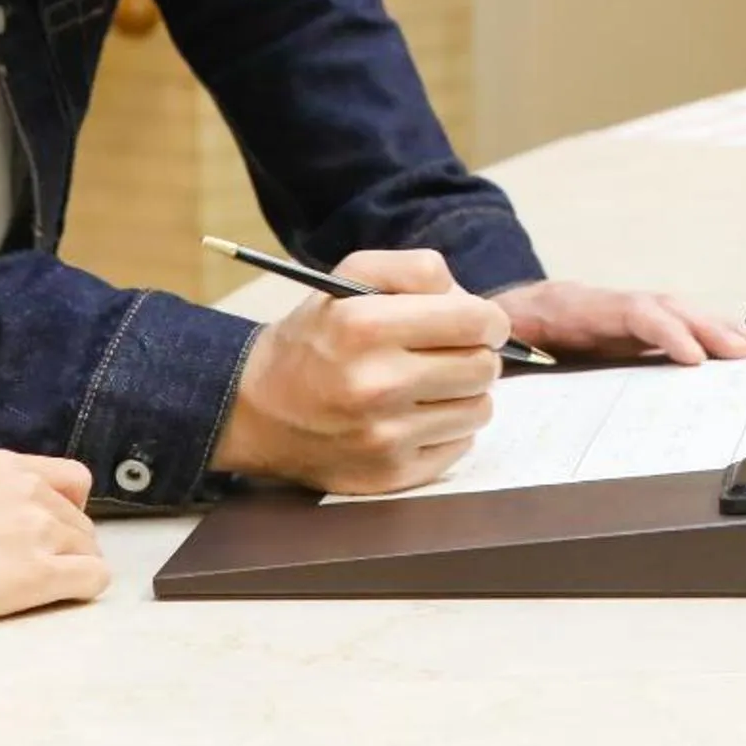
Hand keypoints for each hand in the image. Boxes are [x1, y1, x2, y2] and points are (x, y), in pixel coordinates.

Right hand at [0, 436, 108, 638]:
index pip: (69, 483)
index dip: (59, 516)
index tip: (39, 541)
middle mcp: (26, 489)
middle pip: (80, 522)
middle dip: (67, 550)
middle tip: (37, 579)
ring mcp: (35, 529)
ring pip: (90, 549)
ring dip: (72, 572)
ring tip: (41, 597)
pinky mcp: (36, 572)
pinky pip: (93, 578)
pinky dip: (82, 592)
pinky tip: (55, 603)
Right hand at [210, 249, 508, 494]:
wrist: (256, 409)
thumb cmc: (314, 338)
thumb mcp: (350, 279)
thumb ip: (417, 271)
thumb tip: (473, 302)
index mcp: (365, 327)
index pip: (473, 321)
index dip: (489, 319)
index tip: (482, 323)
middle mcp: (376, 384)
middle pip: (483, 367)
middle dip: (477, 354)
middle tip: (453, 353)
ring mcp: (384, 436)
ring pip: (479, 409)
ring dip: (466, 394)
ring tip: (431, 385)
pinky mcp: (390, 474)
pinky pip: (460, 447)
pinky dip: (448, 429)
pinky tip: (416, 416)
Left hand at [491, 281, 745, 364]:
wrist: (485, 310)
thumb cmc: (490, 331)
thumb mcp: (489, 339)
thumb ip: (500, 350)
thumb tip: (503, 361)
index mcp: (570, 307)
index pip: (628, 311)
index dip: (663, 330)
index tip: (692, 355)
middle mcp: (603, 304)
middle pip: (662, 306)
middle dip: (705, 327)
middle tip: (743, 351)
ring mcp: (617, 315)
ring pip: (672, 313)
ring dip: (713, 329)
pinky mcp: (624, 330)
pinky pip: (669, 327)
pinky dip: (703, 335)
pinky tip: (731, 349)